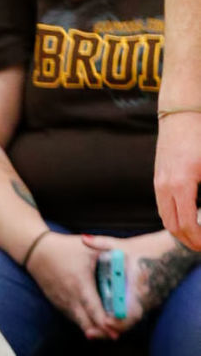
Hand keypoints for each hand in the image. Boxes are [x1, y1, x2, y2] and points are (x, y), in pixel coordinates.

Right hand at [25, 234, 116, 339]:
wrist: (37, 252)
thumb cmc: (65, 248)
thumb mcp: (88, 247)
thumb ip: (109, 251)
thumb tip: (127, 256)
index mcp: (79, 283)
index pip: (93, 307)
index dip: (103, 321)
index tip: (115, 330)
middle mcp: (69, 296)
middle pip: (85, 321)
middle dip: (100, 331)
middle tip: (115, 335)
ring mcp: (61, 301)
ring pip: (78, 321)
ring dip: (92, 328)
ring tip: (107, 333)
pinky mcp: (57, 302)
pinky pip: (71, 316)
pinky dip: (83, 321)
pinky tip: (92, 325)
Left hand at [83, 230, 200, 332]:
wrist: (175, 251)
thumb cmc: (148, 248)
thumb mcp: (123, 245)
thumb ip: (101, 244)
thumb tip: (83, 239)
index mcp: (139, 283)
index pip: (129, 308)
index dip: (117, 319)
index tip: (102, 322)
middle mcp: (146, 295)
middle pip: (129, 321)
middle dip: (110, 328)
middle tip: (91, 333)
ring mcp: (150, 300)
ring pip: (131, 320)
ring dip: (114, 326)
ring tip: (93, 331)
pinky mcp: (149, 301)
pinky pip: (134, 315)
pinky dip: (120, 320)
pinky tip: (104, 322)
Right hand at [155, 111, 200, 251]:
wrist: (181, 115)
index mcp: (182, 184)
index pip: (186, 224)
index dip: (198, 239)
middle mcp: (166, 187)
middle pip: (172, 226)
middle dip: (188, 241)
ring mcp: (159, 183)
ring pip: (165, 218)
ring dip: (179, 232)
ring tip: (194, 237)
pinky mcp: (158, 179)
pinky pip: (163, 207)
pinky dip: (174, 219)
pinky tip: (186, 219)